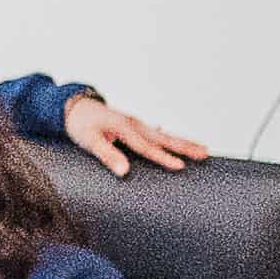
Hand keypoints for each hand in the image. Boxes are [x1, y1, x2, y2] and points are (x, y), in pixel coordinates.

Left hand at [65, 94, 210, 175]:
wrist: (73, 107)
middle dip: (185, 146)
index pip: (148, 147)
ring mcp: (136, 124)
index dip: (164, 158)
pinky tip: (170, 139)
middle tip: (206, 153)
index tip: (181, 166)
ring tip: (201, 148)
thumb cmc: (80, 125)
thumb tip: (124, 172)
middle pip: (164, 137)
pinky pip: (155, 134)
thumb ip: (107, 156)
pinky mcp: (133, 126)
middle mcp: (135, 124)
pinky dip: (167, 138)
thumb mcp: (90, 141)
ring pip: (163, 135)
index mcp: (125, 128)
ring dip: (181, 142)